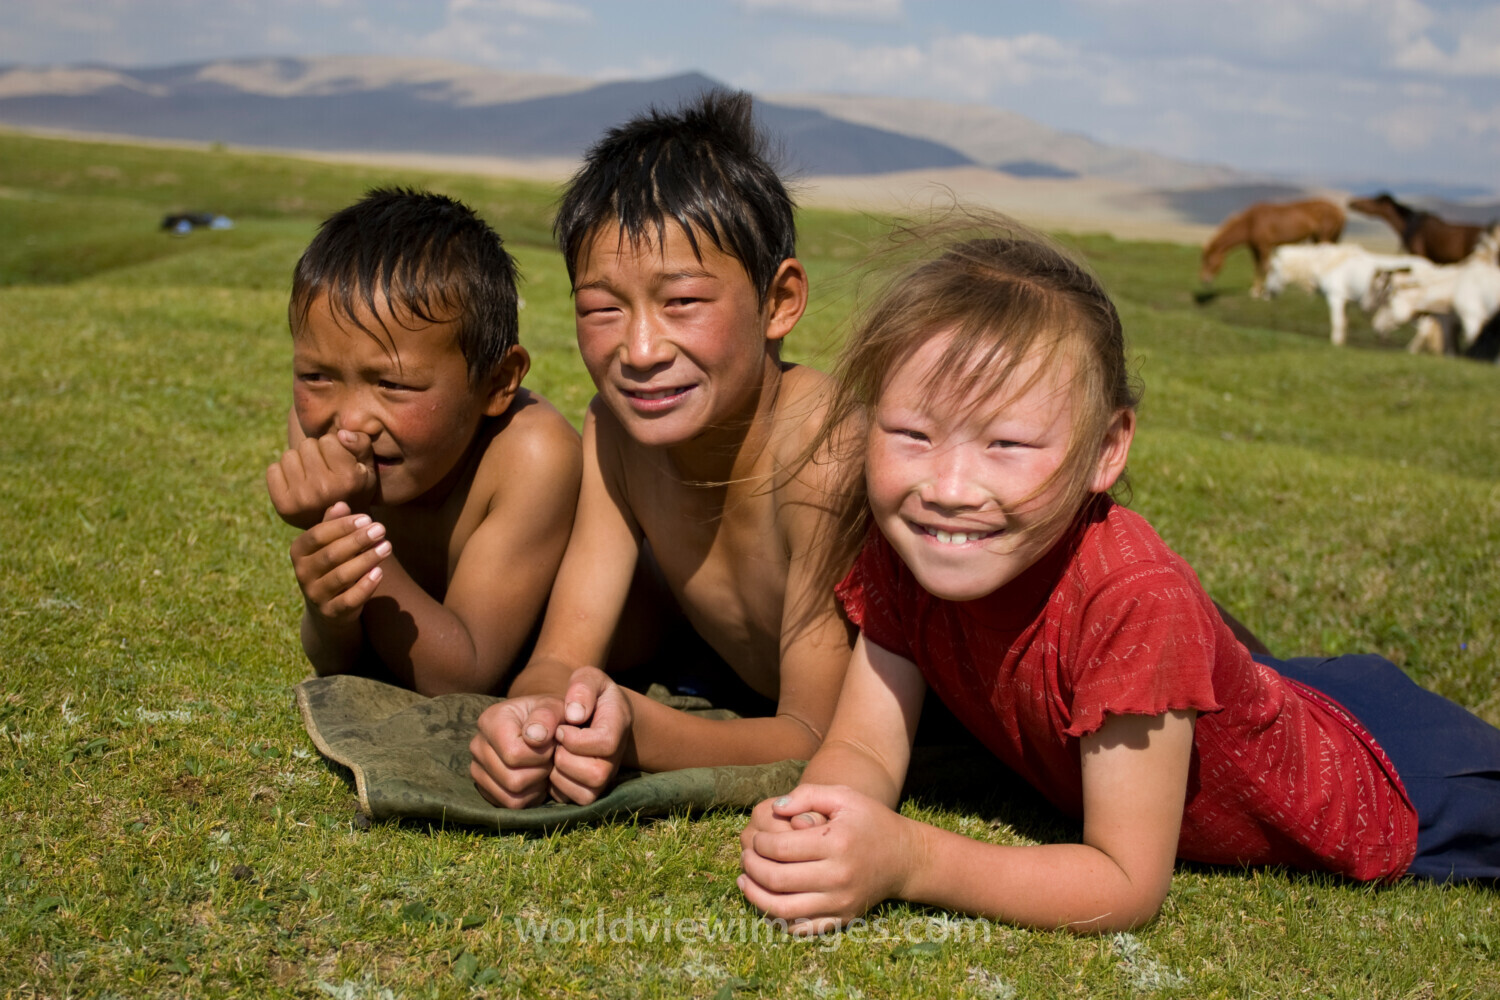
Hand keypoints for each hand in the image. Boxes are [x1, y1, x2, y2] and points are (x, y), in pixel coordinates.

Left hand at [267, 429, 376, 528]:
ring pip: (288, 456)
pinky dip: (282, 473)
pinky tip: (296, 484)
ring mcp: (302, 499)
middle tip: (322, 470)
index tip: (337, 462)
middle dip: (314, 453)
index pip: (328, 440)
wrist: (336, 526)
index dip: (332, 447)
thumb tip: (341, 433)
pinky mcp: (283, 505)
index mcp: (348, 479)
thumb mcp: (366, 466)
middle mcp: (325, 490)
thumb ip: (361, 444)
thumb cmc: (353, 488)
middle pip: (307, 445)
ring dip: (298, 462)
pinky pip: (273, 470)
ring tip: (309, 477)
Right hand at [290, 502, 390, 624]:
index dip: (343, 526)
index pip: (318, 535)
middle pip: (331, 554)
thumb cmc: (332, 564)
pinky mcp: (331, 612)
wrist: (328, 607)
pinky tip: (379, 572)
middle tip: (381, 529)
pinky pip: (349, 599)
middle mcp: (302, 573)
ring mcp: (316, 595)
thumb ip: (333, 524)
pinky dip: (365, 586)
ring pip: (342, 576)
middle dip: (358, 540)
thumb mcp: (329, 543)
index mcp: (298, 551)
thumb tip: (341, 504)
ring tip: (387, 547)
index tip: (367, 518)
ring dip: (366, 560)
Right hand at [469, 695, 566, 808]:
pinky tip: (537, 777)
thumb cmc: (550, 717)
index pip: (514, 754)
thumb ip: (547, 716)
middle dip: (540, 771)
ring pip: (511, 797)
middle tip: (550, 757)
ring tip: (544, 766)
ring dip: (536, 785)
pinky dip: (530, 796)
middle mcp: (478, 746)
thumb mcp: (555, 707)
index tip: (552, 742)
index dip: (541, 754)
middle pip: (513, 780)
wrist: (542, 726)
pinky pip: (511, 804)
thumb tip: (535, 737)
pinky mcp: (484, 787)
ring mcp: (478, 769)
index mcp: (490, 721)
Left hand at [550, 666, 632, 804]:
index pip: (605, 743)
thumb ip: (582, 688)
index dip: (576, 739)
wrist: (598, 716)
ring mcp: (606, 776)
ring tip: (554, 753)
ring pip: (585, 792)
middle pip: (596, 773)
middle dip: (565, 758)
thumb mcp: (587, 678)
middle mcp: (616, 756)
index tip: (560, 728)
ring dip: (559, 773)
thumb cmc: (590, 694)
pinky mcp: (591, 790)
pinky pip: (573, 799)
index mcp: (618, 725)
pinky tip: (552, 766)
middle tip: (555, 743)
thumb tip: (574, 715)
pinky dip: (556, 786)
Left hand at [738, 784, 913, 934]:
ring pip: (783, 910)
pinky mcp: (842, 919)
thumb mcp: (844, 796)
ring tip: (744, 881)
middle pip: (777, 879)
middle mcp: (838, 876)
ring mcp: (840, 902)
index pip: (780, 848)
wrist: (905, 858)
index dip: (758, 843)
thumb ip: (808, 794)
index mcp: (836, 843)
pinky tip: (765, 901)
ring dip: (755, 897)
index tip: (755, 837)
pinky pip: (802, 927)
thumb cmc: (871, 822)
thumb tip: (775, 808)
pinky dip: (777, 919)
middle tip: (745, 857)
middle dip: (751, 867)